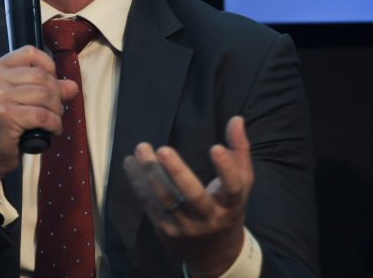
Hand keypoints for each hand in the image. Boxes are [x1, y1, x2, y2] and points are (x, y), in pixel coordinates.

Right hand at [0, 46, 77, 191]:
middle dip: (57, 94)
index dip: (49, 67)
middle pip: (41, 75)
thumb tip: (72, 86)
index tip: (52, 85)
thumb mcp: (20, 100)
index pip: (30, 53)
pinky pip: (42, 115)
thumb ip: (44, 88)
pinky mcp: (4, 114)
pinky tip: (53, 130)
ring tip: (55, 121)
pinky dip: (54, 123)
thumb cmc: (2, 126)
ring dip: (57, 110)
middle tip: (57, 109)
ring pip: (44, 95)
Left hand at [123, 116, 253, 277]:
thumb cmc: (228, 206)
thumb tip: (236, 118)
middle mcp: (209, 218)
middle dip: (178, 173)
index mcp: (231, 204)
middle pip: (194, 197)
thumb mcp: (242, 182)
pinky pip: (150, 205)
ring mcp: (186, 226)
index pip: (233, 187)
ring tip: (141, 149)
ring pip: (166, 200)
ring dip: (150, 174)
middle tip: (163, 150)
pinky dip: (139, 183)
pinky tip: (130, 163)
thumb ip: (239, 150)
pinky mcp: (166, 230)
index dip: (226, 169)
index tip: (216, 147)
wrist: (214, 252)